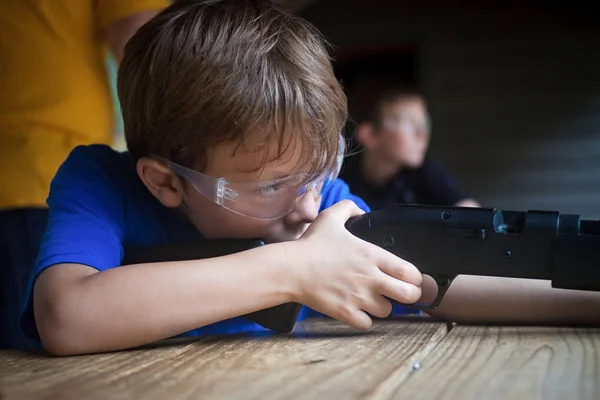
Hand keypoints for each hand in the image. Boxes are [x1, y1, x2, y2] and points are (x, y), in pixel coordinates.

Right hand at [285, 200, 422, 329]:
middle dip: (408, 295)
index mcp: (372, 255)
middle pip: (409, 295)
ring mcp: (359, 298)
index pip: (411, 272)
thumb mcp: (330, 217)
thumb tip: (361, 212)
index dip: (414, 277)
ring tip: (372, 300)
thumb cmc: (311, 244)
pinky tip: (357, 310)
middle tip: (398, 293)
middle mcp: (371, 278)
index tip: (408, 277)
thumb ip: (349, 208)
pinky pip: (367, 324)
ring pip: (388, 311)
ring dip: (382, 307)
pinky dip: (364, 319)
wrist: (291, 268)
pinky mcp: (346, 313)